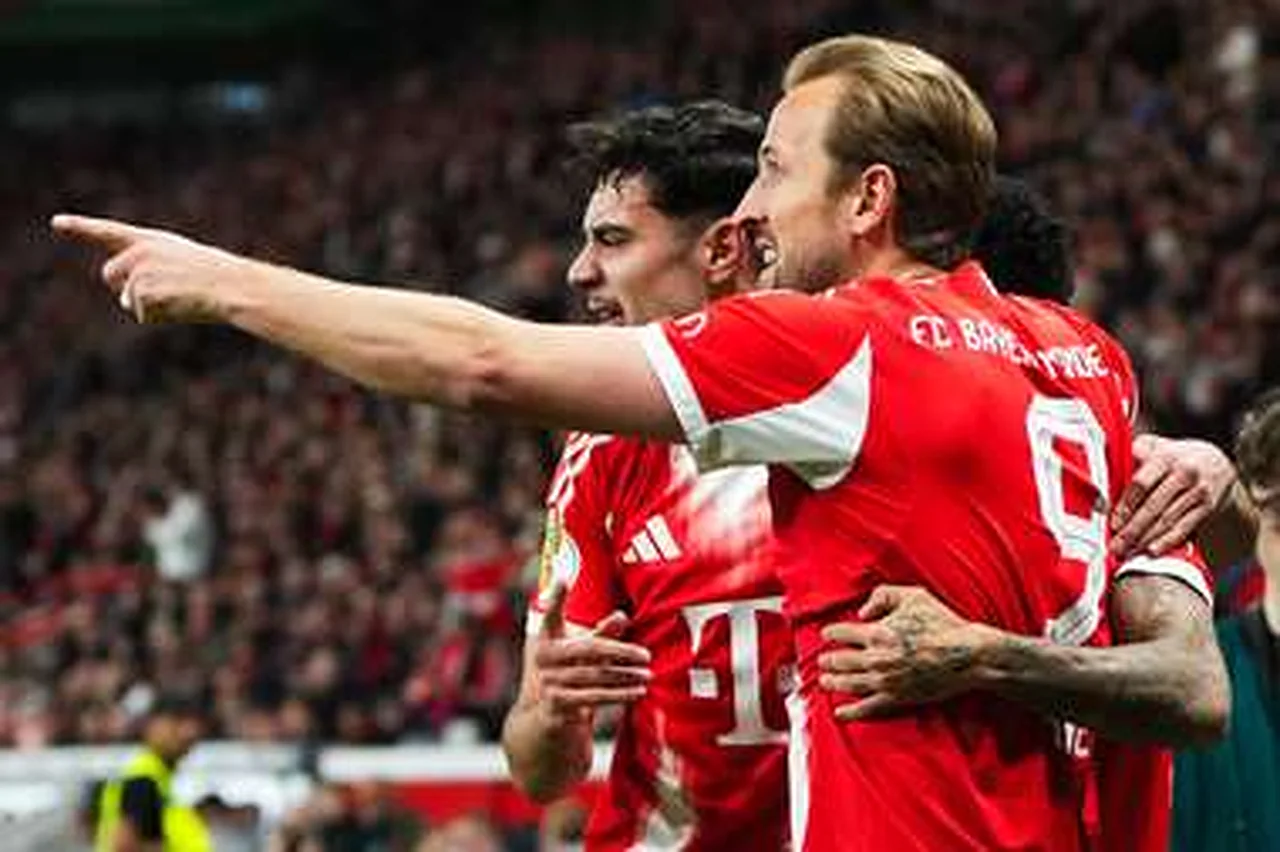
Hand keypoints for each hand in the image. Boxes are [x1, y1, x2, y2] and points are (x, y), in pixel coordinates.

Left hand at [51, 214, 247, 323]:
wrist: (233, 286)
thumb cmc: (217, 277)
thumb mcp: (182, 262)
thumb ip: (149, 268)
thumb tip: (128, 301)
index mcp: (150, 239)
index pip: (107, 231)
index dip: (80, 227)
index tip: (56, 222)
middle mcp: (138, 251)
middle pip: (111, 276)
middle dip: (129, 288)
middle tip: (168, 289)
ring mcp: (138, 271)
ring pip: (128, 300)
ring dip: (151, 306)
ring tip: (182, 297)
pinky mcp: (140, 292)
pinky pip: (143, 315)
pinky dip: (161, 317)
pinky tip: (182, 305)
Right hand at [533, 583, 650, 726]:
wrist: (546, 721)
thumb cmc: (570, 677)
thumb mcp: (583, 653)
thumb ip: (601, 635)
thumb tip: (622, 616)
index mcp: (547, 638)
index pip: (550, 614)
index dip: (556, 596)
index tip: (563, 576)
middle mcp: (543, 658)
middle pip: (588, 649)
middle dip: (621, 652)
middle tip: (646, 655)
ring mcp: (548, 682)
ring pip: (596, 675)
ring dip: (626, 676)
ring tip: (648, 675)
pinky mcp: (557, 705)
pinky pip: (594, 697)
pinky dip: (619, 695)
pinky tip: (638, 692)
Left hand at [818, 585, 992, 720]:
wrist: (968, 655)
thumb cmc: (942, 622)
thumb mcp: (913, 596)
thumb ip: (882, 595)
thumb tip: (861, 612)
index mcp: (876, 632)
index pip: (841, 633)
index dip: (831, 633)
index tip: (826, 634)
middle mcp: (876, 658)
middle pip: (840, 660)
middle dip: (828, 660)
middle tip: (822, 660)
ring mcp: (886, 681)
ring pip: (848, 683)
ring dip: (832, 682)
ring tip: (824, 681)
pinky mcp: (898, 699)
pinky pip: (868, 708)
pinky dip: (851, 712)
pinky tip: (839, 712)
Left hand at [1110, 434, 1236, 557]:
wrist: (1217, 462)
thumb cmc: (1173, 456)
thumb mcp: (1153, 446)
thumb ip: (1130, 457)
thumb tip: (1104, 478)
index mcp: (1166, 457)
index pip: (1141, 484)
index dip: (1126, 505)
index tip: (1113, 523)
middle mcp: (1184, 474)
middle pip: (1153, 507)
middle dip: (1132, 529)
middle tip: (1116, 545)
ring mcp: (1198, 492)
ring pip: (1167, 520)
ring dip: (1145, 539)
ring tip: (1127, 552)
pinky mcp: (1207, 507)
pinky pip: (1184, 528)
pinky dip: (1167, 541)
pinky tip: (1151, 552)